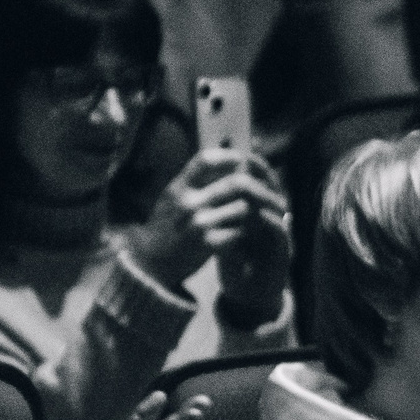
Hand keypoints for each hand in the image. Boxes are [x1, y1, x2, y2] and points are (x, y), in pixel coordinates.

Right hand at [132, 150, 288, 299]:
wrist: (150, 263)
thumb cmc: (166, 229)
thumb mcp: (173, 199)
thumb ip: (194, 182)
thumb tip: (223, 163)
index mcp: (179, 187)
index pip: (206, 159)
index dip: (228, 156)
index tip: (242, 160)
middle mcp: (188, 202)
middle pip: (234, 183)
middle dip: (257, 188)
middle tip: (269, 192)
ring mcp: (197, 223)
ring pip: (243, 208)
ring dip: (257, 212)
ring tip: (264, 214)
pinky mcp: (207, 245)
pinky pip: (240, 232)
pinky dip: (250, 233)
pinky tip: (253, 234)